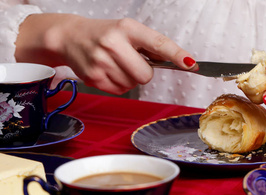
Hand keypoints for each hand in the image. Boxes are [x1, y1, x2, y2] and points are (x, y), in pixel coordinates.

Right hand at [15, 14, 196, 94]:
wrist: (70, 37)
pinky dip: (118, 84)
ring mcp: (102, 62)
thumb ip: (151, 46)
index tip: (191, 64)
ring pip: (133, 84)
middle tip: (130, 60)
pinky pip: (120, 91)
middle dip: (142, 71)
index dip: (176, 55)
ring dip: (129, 78)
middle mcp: (113, 43)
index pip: (158, 43)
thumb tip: (179, 62)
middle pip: (146, 75)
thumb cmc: (105, 34)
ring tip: (115, 63)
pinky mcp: (94, 78)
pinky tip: (107, 71)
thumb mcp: (128, 31)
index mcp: (127, 28)